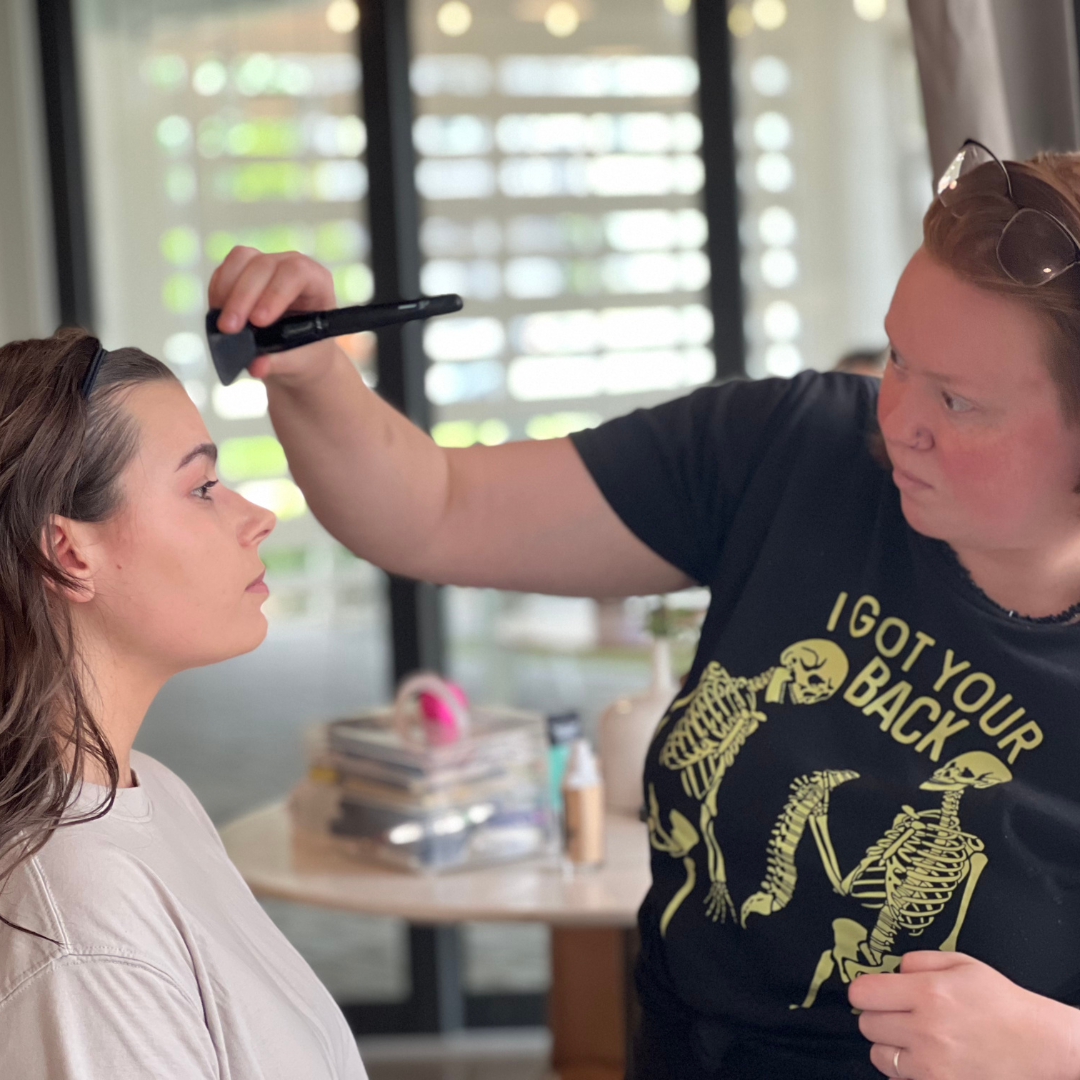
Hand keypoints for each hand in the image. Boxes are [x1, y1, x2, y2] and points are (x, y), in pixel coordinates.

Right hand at [207, 247, 340, 386]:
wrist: (294, 353)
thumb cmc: (306, 352)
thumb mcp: (300, 361)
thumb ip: (280, 362)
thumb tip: (256, 366)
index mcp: (316, 282)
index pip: (296, 272)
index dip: (275, 293)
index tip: (259, 321)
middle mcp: (291, 266)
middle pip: (263, 265)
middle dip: (243, 297)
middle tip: (230, 328)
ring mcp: (266, 264)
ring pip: (240, 260)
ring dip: (226, 291)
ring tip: (223, 324)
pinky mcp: (242, 271)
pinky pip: (224, 271)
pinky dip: (217, 292)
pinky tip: (218, 315)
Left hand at [850, 951, 1079, 1079]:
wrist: (1040, 1045)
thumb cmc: (1000, 1002)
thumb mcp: (961, 964)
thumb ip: (917, 960)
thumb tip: (891, 971)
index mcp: (927, 993)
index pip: (862, 993)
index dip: (866, 992)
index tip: (875, 993)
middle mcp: (925, 1030)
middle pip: (867, 1025)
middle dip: (879, 1017)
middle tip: (900, 1015)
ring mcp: (932, 1065)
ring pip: (878, 1055)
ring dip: (890, 1047)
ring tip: (913, 1039)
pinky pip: (899, 1079)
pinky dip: (906, 1070)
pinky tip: (926, 1059)